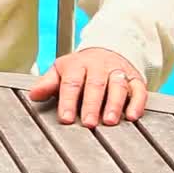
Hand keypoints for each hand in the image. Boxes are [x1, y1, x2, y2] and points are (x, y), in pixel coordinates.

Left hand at [28, 48, 146, 127]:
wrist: (107, 49)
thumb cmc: (81, 67)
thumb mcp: (61, 70)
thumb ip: (48, 83)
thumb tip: (34, 94)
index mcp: (77, 65)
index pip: (71, 83)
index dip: (68, 101)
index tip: (66, 118)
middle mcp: (99, 66)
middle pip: (95, 85)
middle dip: (92, 105)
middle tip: (89, 123)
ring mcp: (118, 71)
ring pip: (117, 86)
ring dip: (114, 104)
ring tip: (110, 121)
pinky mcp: (135, 78)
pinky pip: (138, 89)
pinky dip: (137, 102)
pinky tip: (132, 115)